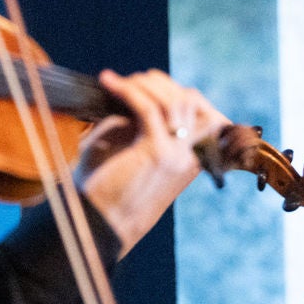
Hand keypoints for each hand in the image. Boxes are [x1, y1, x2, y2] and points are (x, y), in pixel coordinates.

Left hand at [75, 69, 228, 252]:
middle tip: (130, 83)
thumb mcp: (130, 148)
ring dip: (143, 84)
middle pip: (190, 100)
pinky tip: (109, 82)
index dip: (180, 92)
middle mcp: (189, 156)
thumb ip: (143, 121)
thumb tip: (139, 87)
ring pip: (173, 100)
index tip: (147, 84)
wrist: (97, 221)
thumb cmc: (106, 186)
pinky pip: (148, 108)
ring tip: (116, 82)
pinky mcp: (157, 152)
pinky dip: (127, 90)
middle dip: (160, 83)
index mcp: (189, 158)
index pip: (206, 113)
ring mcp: (177, 154)